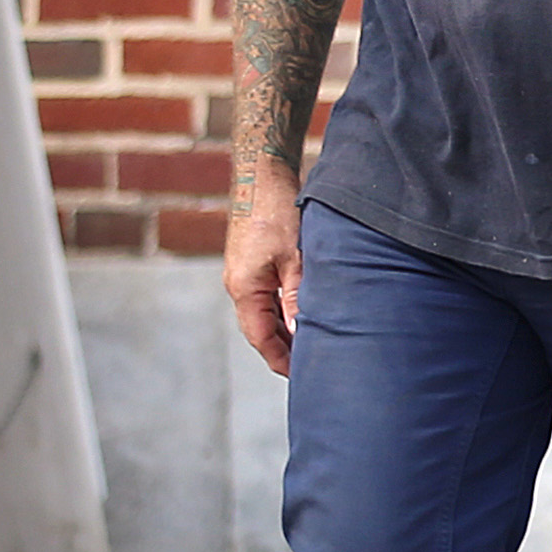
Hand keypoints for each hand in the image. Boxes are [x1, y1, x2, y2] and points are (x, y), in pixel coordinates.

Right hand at [224, 191, 303, 377]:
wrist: (262, 174)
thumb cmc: (278, 213)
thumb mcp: (296, 258)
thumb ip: (298, 297)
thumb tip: (301, 332)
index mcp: (245, 289)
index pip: (261, 338)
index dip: (281, 360)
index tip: (301, 377)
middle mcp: (239, 285)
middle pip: (260, 329)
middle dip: (284, 350)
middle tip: (312, 367)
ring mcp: (244, 273)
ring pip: (264, 313)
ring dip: (284, 330)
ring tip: (311, 346)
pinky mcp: (252, 262)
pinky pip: (267, 296)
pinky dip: (283, 309)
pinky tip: (302, 313)